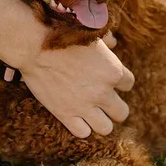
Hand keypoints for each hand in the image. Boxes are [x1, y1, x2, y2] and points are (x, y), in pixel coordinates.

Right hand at [19, 38, 133, 137]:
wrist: (36, 46)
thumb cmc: (64, 34)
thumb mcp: (91, 33)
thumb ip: (107, 40)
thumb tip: (113, 44)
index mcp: (113, 71)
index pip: (128, 84)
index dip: (119, 82)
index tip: (108, 79)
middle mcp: (103, 92)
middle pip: (122, 112)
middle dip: (114, 107)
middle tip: (103, 100)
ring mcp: (85, 106)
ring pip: (105, 128)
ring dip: (100, 121)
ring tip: (91, 113)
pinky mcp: (65, 114)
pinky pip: (82, 132)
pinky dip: (81, 126)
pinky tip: (75, 116)